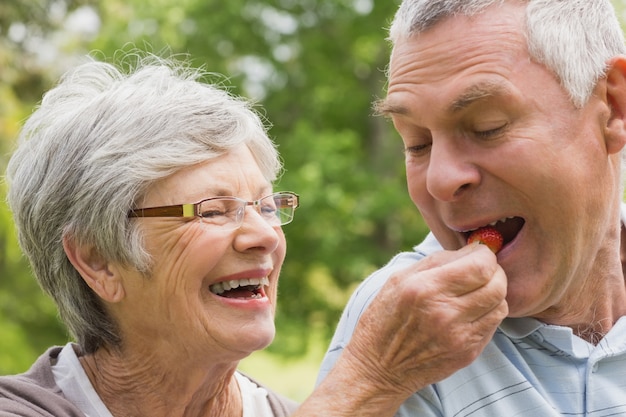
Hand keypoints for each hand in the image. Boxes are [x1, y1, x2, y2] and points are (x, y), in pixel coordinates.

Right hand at [343, 242, 507, 398]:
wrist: (378, 367)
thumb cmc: (385, 317)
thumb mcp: (399, 279)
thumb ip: (438, 261)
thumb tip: (473, 249)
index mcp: (425, 288)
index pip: (480, 265)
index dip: (485, 254)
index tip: (478, 253)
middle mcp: (445, 313)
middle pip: (497, 285)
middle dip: (494, 272)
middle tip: (482, 270)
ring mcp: (459, 337)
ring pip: (500, 305)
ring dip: (493, 293)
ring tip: (476, 291)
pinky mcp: (467, 354)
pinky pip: (493, 325)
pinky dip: (487, 313)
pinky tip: (470, 311)